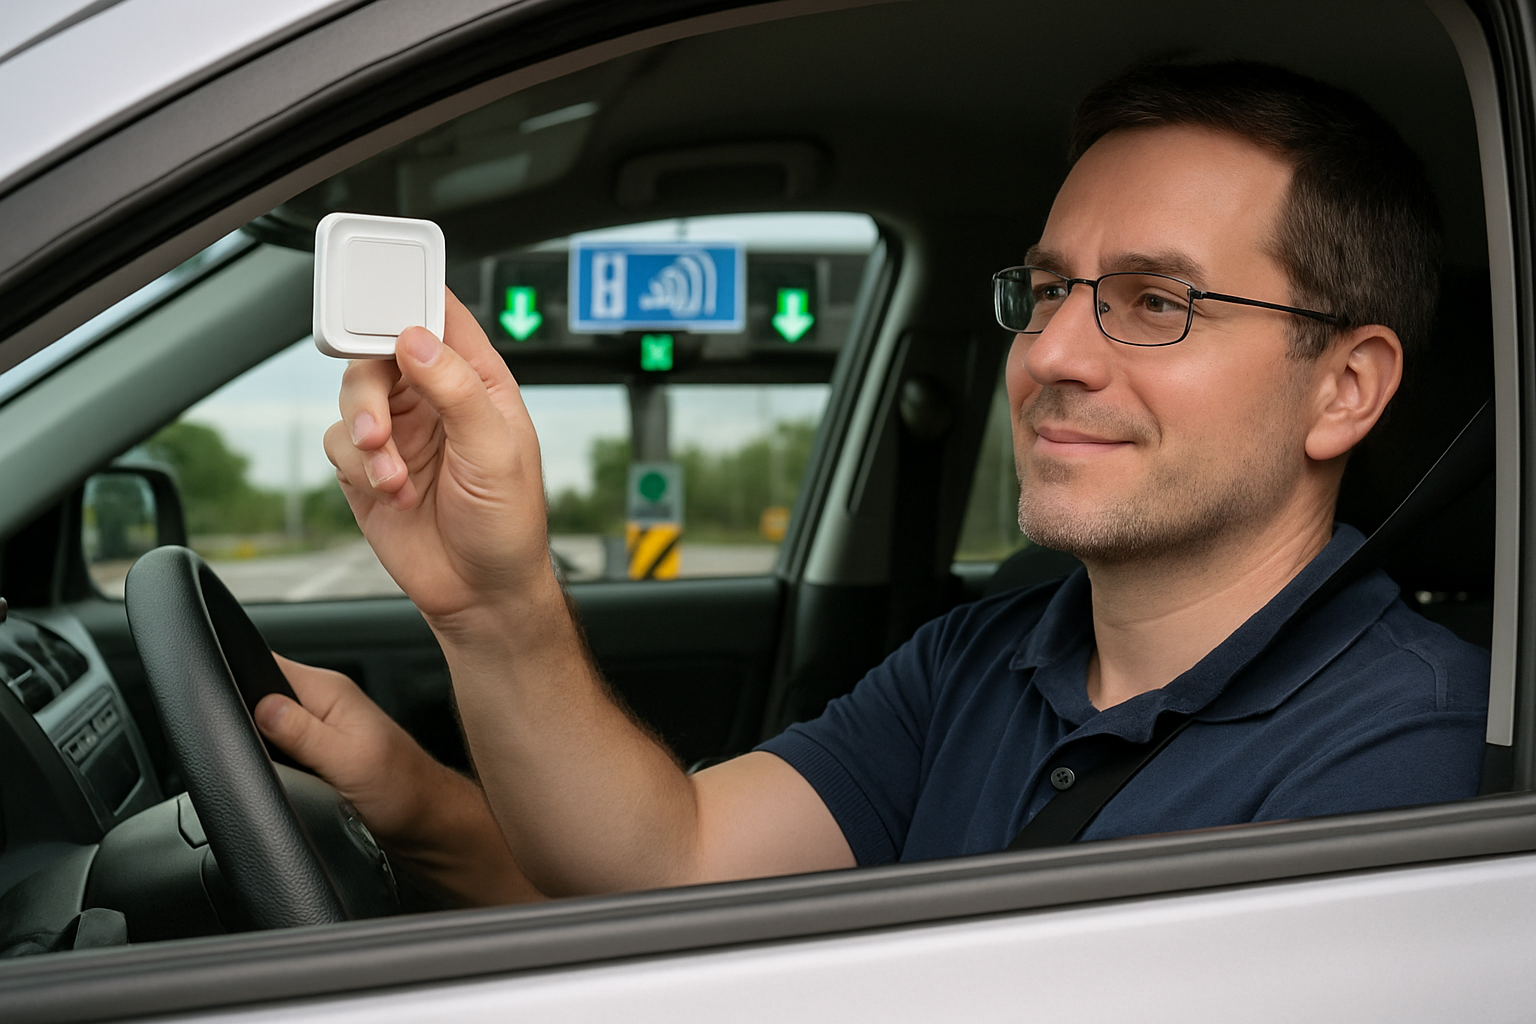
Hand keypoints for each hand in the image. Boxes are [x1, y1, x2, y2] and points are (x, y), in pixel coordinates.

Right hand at [254, 655, 542, 903]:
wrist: (429, 827)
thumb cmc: (405, 793)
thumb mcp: (351, 762)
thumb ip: (305, 733)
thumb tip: (262, 706)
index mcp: (330, 691)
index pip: (266, 662)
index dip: (234, 672)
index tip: (214, 698)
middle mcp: (324, 705)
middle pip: (260, 693)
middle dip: (239, 714)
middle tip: (238, 747)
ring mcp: (320, 731)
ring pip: (267, 724)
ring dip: (256, 741)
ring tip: (262, 764)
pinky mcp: (319, 756)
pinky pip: (280, 749)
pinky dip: (271, 761)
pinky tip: (276, 776)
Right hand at [323, 291, 554, 625]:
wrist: (480, 591)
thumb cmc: (508, 523)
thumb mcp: (495, 451)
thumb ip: (457, 388)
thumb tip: (415, 336)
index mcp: (478, 380)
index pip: (440, 315)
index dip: (408, 297)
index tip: (381, 306)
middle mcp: (435, 397)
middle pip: (379, 350)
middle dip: (371, 386)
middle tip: (378, 423)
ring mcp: (400, 429)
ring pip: (353, 395)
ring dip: (366, 435)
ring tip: (394, 476)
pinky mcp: (369, 465)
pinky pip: (340, 443)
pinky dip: (360, 467)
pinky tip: (395, 494)